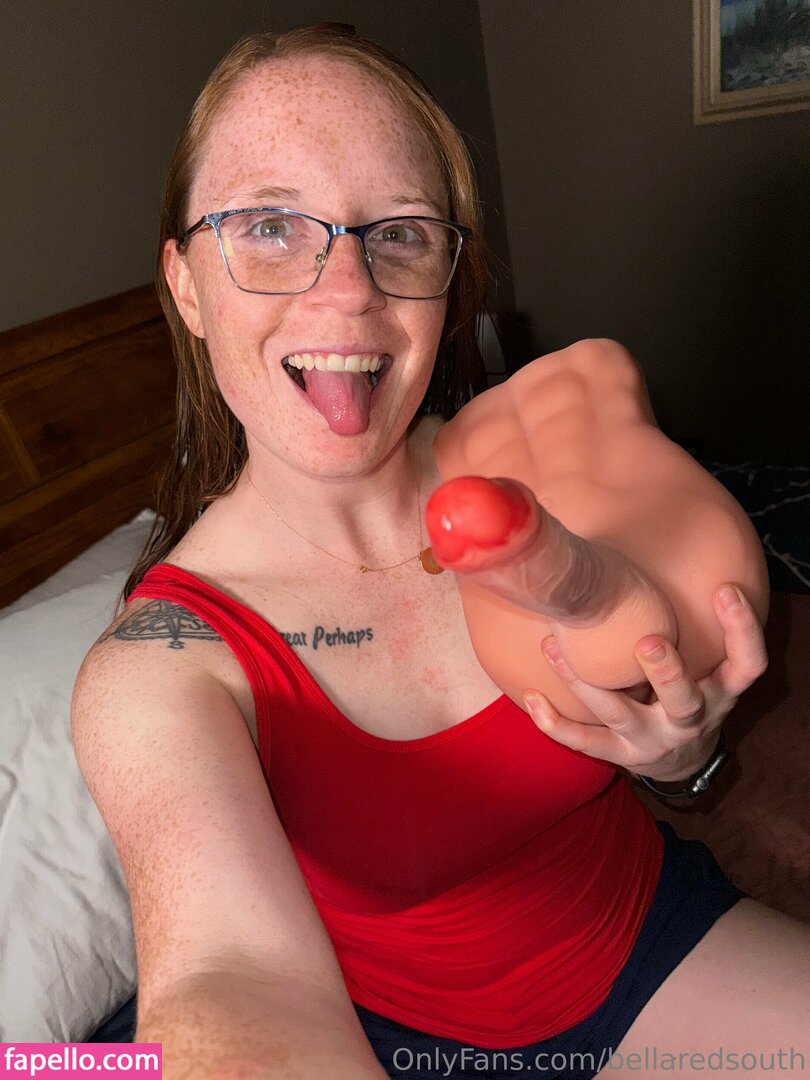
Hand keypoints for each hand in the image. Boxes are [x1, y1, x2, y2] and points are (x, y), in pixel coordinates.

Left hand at [522, 584, 767, 782]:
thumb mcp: (708, 668)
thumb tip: (662, 551)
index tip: (727, 589)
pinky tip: (533, 696)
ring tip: (553, 646)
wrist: (680, 762)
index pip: (748, 664)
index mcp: (720, 694)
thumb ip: (694, 625)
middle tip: (648, 642)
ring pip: (620, 714)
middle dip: (667, 674)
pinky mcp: (620, 756)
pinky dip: (556, 723)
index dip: (743, 629)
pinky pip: (585, 741)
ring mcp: (653, 741)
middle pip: (684, 701)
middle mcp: (690, 721)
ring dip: (585, 682)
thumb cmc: (689, 695)